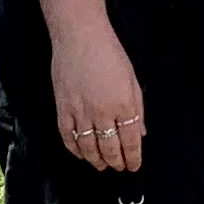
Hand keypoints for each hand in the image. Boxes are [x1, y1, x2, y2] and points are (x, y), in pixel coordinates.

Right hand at [47, 21, 146, 175]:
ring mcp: (81, 112)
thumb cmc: (108, 52)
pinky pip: (68, 137)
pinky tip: (81, 153)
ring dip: (97, 160)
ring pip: (89, 148)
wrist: (80, 37)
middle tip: (119, 167)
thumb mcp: (133, 80)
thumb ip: (137, 108)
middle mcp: (103, 113)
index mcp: (124, 105)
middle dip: (117, 162)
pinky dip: (75, 149)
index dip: (134, 158)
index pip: (131, 142)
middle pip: (111, 149)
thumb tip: (141, 131)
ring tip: (102, 165)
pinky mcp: (63, 109)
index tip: (134, 165)